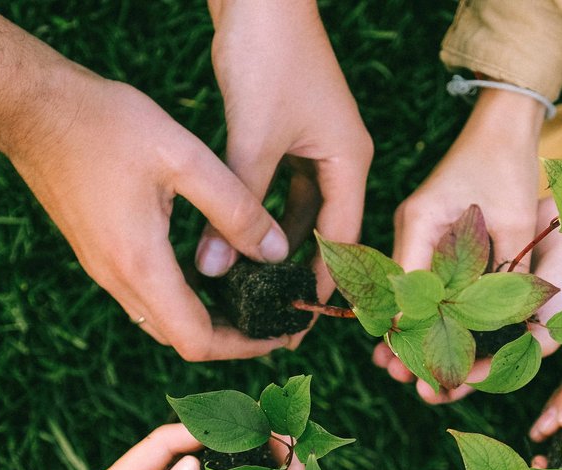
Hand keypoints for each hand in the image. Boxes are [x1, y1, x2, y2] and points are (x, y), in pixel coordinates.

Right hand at [0, 6, 291, 360]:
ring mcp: (102, 268)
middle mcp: (117, 278)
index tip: (279, 334)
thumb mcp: (184, 156)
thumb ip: (235, 207)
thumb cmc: (105, 124)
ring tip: (251, 294)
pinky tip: (209, 269)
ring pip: (161, 319)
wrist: (30, 108)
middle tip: (274, 316)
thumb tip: (276, 252)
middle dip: (232, 338)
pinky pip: (145, 294)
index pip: (197, 341)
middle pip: (181, 338)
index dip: (244, 347)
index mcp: (140, 264)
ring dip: (207, 318)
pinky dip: (183, 296)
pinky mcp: (97, 252)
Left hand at [203, 0, 371, 320]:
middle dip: (300, 267)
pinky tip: (238, 234)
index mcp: (348, 160)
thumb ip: (234, 206)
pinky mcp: (292, 131)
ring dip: (278, 241)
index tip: (303, 320)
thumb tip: (212, 267)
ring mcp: (316, 143)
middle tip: (275, 309)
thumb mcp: (251, 141)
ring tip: (255, 283)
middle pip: (327, 228)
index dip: (326, 281)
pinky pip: (283, 185)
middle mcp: (340, 155)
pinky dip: (264, 210)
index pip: (346, 238)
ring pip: (302, 209)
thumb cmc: (266, 57)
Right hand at [373, 88, 543, 390]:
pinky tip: (421, 331)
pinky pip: (420, 275)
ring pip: (405, 288)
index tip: (408, 363)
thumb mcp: (515, 224)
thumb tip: (511, 324)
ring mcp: (414, 229)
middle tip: (397, 374)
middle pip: (397, 293)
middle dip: (398, 335)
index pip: (406, 287)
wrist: (502, 125)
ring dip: (407, 323)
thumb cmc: (509, 165)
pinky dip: (421, 303)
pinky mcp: (426, 232)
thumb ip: (508, 272)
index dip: (407, 329)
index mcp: (421, 223)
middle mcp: (409, 228)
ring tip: (399, 363)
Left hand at [377, 198, 561, 403]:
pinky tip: (396, 305)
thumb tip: (466, 380)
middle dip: (416, 363)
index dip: (444, 385)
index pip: (470, 375)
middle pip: (445, 353)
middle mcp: (490, 328)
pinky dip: (416, 300)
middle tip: (390, 370)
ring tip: (382, 348)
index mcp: (508, 349)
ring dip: (410, 336)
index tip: (421, 389)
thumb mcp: (548, 328)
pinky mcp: (471, 272)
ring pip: (435, 325)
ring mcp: (479, 300)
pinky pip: (437, 290)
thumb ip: (510, 357)